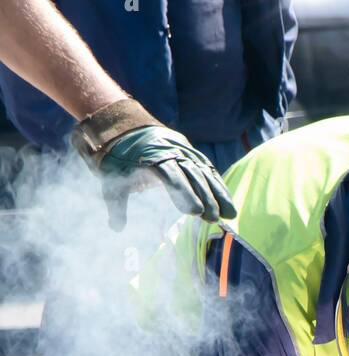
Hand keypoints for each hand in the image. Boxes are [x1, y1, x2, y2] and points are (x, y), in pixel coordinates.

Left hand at [98, 126, 236, 230]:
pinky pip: (207, 168)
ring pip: (204, 171)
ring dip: (218, 193)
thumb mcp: (111, 178)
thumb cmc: (117, 157)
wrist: (125, 126)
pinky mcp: (190, 151)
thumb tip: (116, 228)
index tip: (195, 212)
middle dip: (206, 197)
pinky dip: (218, 184)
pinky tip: (227, 201)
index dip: (184, 193)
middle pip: (192, 174)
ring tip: (229, 214)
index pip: (172, 175)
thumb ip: (116, 204)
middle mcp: (171, 149)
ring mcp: (183, 149)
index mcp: (151, 155)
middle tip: (213, 219)